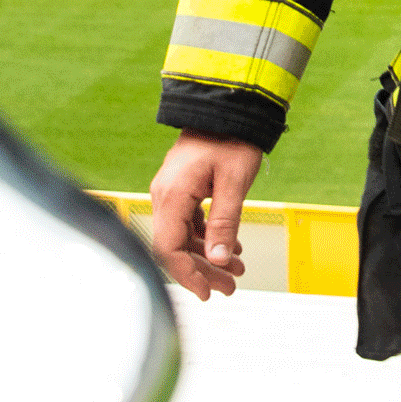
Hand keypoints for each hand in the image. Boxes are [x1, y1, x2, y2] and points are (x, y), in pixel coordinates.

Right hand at [145, 132, 265, 298]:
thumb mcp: (233, 183)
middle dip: (202, 271)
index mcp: (171, 196)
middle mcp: (165, 196)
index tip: (207, 292)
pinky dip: (207, 238)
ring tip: (236, 271)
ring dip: (207, 256)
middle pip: (174, 247)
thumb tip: (218, 259)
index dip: (187, 275)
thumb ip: (224, 223)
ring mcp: (171, 193)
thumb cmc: (231, 139)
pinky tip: (230, 246)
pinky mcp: (182, 189)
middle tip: (229, 286)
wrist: (228, 109)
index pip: (168, 248)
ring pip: (182, 237)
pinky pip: (189, 222)